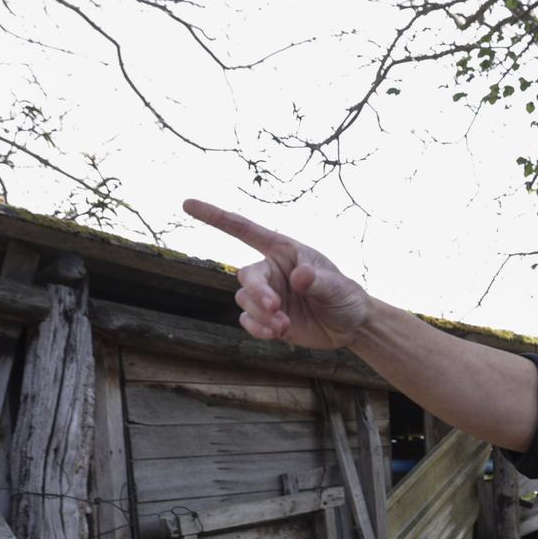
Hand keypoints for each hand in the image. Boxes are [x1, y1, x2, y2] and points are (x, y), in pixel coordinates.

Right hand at [182, 199, 371, 349]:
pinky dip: (258, 329)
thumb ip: (317, 280)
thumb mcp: (337, 287)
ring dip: (261, 315)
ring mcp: (267, 295)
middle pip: (246, 276)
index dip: (215, 216)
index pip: (244, 230)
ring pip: (245, 301)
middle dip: (257, 293)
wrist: (350, 326)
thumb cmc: (345, 296)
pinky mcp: (266, 319)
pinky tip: (278, 334)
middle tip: (275, 308)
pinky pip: (248, 322)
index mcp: (283, 251)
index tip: (187, 204)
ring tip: (285, 326)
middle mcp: (271, 270)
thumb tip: (299, 275)